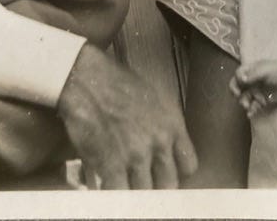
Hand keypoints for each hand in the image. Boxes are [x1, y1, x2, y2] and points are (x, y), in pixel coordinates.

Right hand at [56, 43, 196, 188]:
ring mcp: (136, 155)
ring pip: (146, 193)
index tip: (166, 175)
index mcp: (172, 125)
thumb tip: (166, 147)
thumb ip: (164, 125)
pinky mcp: (111, 164)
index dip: (177, 173)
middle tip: (146, 187)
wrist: (87, 80)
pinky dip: (115, 197)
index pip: (189, 165)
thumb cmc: (117, 84)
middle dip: (158, 189)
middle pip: (169, 184)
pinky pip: (120, 195)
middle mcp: (159, 142)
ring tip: (127, 189)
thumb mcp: (155, 98)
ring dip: (136, 194)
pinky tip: (110, 191)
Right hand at [228, 59, 276, 117]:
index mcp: (249, 71)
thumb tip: (240, 79)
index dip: (235, 84)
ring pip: (244, 99)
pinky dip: (251, 110)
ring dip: (245, 103)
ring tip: (249, 107)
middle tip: (243, 101)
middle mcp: (249, 81)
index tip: (238, 91)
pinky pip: (253, 106)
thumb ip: (252, 75)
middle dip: (239, 96)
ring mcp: (254, 91)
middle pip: (238, 89)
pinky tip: (250, 113)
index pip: (237, 77)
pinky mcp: (260, 101)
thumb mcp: (264, 71)